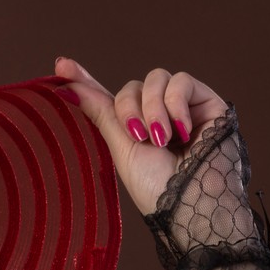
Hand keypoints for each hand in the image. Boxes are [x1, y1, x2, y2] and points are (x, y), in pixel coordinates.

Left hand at [53, 58, 229, 215]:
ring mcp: (185, 110)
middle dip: (129, 107)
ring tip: (161, 139)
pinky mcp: (208, 104)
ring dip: (152, 108)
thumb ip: (100, 112)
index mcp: (138, 132)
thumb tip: (65, 86)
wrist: (193, 205)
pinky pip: (182, 81)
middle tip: (138, 136)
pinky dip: (175, 103)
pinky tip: (182, 131)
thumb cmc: (158, 188)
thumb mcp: (121, 148)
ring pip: (157, 78)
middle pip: (133, 87)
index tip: (61, 65)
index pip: (111, 99)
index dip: (87, 81)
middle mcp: (160, 118)